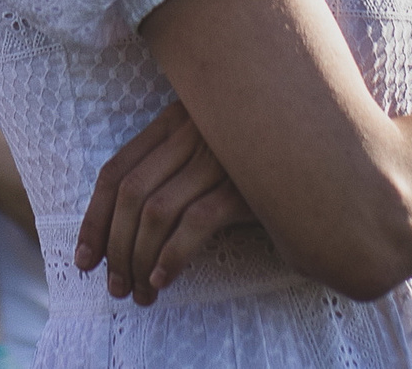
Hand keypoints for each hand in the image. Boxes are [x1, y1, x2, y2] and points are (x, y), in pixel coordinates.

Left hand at [76, 100, 259, 304]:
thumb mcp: (207, 151)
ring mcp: (220, 155)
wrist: (325, 162)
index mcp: (174, 119)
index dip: (93, 220)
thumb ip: (171, 167)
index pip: (115, 170)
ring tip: (140, 292)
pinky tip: (165, 280)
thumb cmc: (258, 163)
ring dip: (139, 259)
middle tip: (115, 287)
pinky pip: (195, 222)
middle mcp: (193, 131)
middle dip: (115, 247)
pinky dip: (172, 256)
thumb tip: (122, 229)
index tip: (85, 259)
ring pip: (155, 211)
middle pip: (130, 193)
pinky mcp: (247, 184)